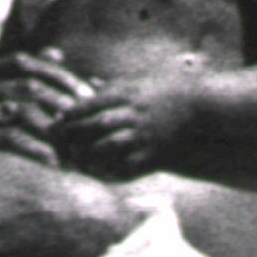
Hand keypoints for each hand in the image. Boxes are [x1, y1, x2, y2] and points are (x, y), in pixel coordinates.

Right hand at [0, 49, 92, 164]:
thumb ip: (21, 81)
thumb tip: (57, 53)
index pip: (19, 61)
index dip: (54, 73)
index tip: (84, 91)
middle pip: (22, 83)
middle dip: (59, 99)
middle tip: (84, 117)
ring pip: (17, 108)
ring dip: (51, 123)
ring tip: (73, 138)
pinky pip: (7, 137)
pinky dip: (36, 147)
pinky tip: (53, 159)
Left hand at [55, 75, 199, 176]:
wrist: (196, 107)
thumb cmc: (159, 93)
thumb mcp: (134, 84)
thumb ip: (108, 91)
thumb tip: (79, 99)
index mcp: (129, 94)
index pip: (94, 103)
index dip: (73, 113)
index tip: (59, 120)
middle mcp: (136, 114)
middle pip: (98, 123)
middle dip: (75, 133)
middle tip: (59, 141)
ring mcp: (145, 135)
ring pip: (110, 145)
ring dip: (89, 152)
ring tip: (74, 158)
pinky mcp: (153, 154)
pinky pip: (127, 166)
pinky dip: (109, 171)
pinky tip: (96, 172)